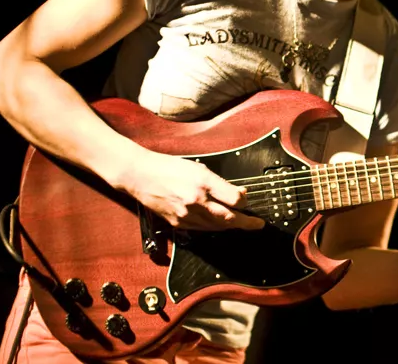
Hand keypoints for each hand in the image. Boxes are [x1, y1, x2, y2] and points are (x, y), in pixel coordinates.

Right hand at [117, 152, 264, 230]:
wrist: (140, 175)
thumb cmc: (169, 167)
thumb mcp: (199, 168)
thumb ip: (218, 183)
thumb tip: (236, 193)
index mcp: (203, 183)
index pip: (235, 200)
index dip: (245, 202)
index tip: (247, 200)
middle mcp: (196, 201)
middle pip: (229, 218)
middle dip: (246, 223)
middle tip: (257, 224)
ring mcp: (186, 215)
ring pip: (216, 227)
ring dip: (230, 226)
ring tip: (241, 223)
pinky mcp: (178, 223)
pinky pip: (202, 229)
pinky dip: (214, 227)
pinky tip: (219, 223)